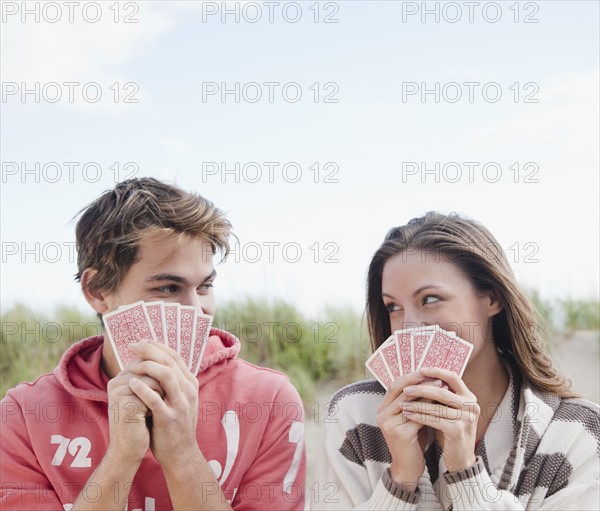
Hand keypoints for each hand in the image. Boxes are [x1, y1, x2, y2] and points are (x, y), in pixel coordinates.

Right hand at [106, 367, 161, 464]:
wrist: (129, 451)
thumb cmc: (140, 423)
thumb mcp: (144, 397)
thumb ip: (150, 378)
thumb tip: (168, 359)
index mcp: (121, 378)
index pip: (147, 362)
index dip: (161, 377)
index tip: (157, 397)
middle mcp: (116, 382)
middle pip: (152, 368)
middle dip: (162, 386)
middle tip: (157, 404)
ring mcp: (119, 392)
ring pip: (154, 379)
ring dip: (161, 394)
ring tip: (153, 410)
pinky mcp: (125, 404)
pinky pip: (152, 394)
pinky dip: (157, 405)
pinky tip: (150, 417)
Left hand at [126, 341, 199, 468]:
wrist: (181, 453)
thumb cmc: (174, 424)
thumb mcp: (179, 399)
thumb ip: (171, 381)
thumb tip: (153, 360)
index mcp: (190, 383)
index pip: (174, 356)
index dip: (156, 345)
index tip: (140, 341)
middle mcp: (188, 390)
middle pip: (169, 360)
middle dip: (149, 350)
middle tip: (132, 345)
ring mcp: (180, 404)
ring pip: (166, 375)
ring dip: (147, 366)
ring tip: (131, 364)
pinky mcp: (169, 418)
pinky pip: (154, 399)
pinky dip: (142, 388)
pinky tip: (131, 383)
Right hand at [376, 372, 443, 489]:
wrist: (408, 467)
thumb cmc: (412, 439)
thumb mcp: (410, 417)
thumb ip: (414, 401)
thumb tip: (429, 379)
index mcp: (382, 408)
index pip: (394, 385)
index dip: (410, 376)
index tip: (427, 371)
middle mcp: (382, 414)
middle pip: (399, 390)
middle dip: (418, 381)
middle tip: (436, 376)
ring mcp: (389, 424)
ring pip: (410, 402)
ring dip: (428, 393)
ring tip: (442, 387)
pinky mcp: (399, 434)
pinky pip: (418, 417)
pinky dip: (431, 409)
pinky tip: (442, 406)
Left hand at [399, 367, 478, 471]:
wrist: (461, 459)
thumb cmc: (451, 431)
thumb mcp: (449, 411)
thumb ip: (442, 396)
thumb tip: (421, 377)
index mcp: (469, 397)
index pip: (453, 377)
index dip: (437, 372)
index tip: (420, 370)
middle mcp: (471, 406)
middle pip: (442, 391)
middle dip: (422, 389)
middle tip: (406, 389)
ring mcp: (466, 419)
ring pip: (436, 407)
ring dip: (416, 404)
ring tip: (402, 403)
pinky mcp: (458, 431)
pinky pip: (434, 420)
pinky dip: (419, 416)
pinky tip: (408, 415)